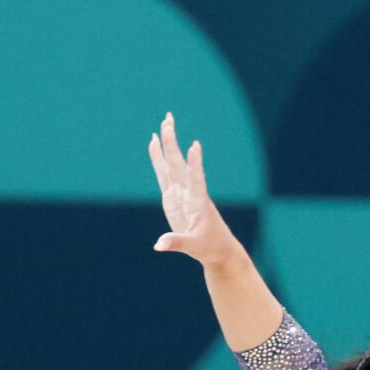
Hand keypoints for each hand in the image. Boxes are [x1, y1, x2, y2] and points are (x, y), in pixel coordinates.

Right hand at [147, 113, 242, 266]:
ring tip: (164, 123)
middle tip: (168, 120)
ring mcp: (180, 193)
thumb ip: (176, 243)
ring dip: (167, 144)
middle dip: (173, 143)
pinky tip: (154, 143)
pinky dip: (158, 159)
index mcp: (198, 203)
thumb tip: (159, 244)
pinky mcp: (173, 197)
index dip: (195, 164)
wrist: (216, 249)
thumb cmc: (210, 247)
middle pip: (179, 164)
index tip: (196, 146)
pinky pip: (163, 174)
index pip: (196, 180)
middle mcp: (189, 193)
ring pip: (172, 164)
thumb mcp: (195, 246)